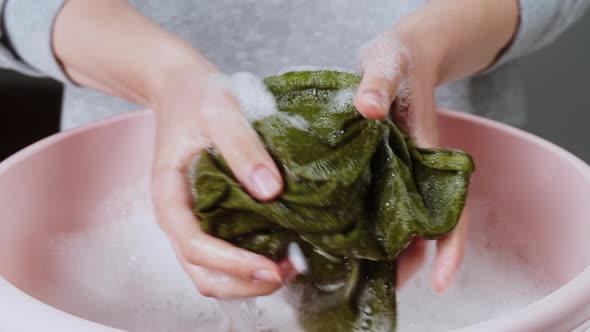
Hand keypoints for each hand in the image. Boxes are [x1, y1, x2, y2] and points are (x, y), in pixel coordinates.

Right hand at [53, 1, 287, 298]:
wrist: (183, 88)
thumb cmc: (196, 96)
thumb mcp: (220, 111)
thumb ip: (242, 147)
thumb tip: (270, 190)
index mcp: (169, 195)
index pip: (195, 245)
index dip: (233, 263)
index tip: (272, 267)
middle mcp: (177, 216)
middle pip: (202, 272)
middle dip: (244, 282)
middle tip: (286, 271)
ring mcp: (191, 219)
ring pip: (211, 272)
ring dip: (246, 280)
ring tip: (286, 267)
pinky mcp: (207, 215)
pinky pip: (222, 253)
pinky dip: (248, 263)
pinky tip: (277, 249)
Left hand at [353, 0, 517, 290]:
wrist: (399, 54)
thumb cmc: (398, 57)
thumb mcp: (386, 62)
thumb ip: (377, 83)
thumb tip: (368, 109)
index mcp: (427, 155)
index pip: (449, 211)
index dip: (449, 249)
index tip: (440, 282)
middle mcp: (414, 170)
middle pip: (420, 228)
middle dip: (405, 262)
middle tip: (378, 289)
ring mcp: (396, 171)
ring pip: (397, 220)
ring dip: (383, 248)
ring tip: (355, 273)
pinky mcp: (376, 166)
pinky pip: (376, 202)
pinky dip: (366, 222)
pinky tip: (341, 235)